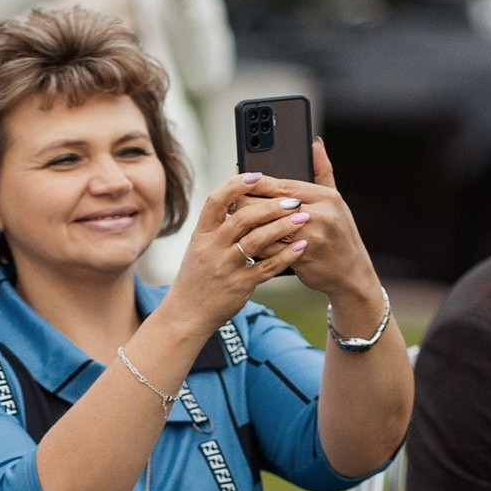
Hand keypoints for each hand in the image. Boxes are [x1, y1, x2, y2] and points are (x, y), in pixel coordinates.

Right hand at [155, 171, 323, 335]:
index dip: (237, 185)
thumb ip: (217, 226)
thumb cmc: (197, 278)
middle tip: (293, 200)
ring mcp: (226, 267)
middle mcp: (212, 248)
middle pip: (243, 218)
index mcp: (201, 234)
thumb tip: (239, 200)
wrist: (186, 314)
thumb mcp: (199, 248)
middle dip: (271, 206)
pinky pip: (268, 267)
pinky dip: (286, 255)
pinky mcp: (240, 285)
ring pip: (257, 240)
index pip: (216, 201)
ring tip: (303, 218)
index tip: (258, 176)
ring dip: (283, 227)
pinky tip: (301, 246)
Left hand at [244, 140, 383, 331]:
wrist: (351, 275)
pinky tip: (241, 244)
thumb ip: (322, 171)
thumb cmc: (339, 237)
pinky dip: (255, 247)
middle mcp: (320, 213)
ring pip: (270, 226)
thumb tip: (315, 143)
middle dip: (248, 204)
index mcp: (325, 196)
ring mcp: (313, 234)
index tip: (237, 182)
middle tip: (228, 204)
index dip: (258, 183)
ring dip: (247, 226)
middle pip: (273, 204)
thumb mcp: (336, 202)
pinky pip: (272, 249)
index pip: (283, 185)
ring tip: (229, 223)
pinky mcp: (303, 256)